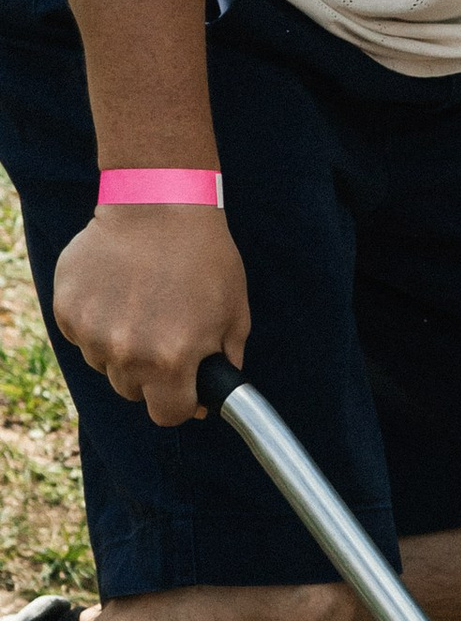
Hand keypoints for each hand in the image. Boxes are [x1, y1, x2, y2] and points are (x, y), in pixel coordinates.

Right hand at [49, 204, 248, 427]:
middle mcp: (125, 352)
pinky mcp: (66, 309)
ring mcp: (91, 332)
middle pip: (133, 391)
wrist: (158, 206)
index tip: (182, 387)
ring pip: (104, 364)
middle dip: (150, 373)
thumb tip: (209, 401)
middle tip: (164, 332)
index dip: (179, 403)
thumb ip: (224, 363)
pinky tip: (116, 291)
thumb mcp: (234, 314)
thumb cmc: (204, 258)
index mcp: (171, 360)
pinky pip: (80, 337)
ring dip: (120, 346)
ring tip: (141, 304)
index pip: (167, 415)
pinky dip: (96, 322)